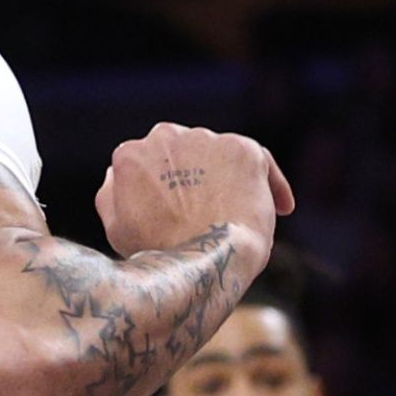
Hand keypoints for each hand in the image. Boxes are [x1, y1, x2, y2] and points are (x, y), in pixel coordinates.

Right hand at [94, 124, 294, 262]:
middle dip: (196, 179)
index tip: (177, 210)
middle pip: (184, 154)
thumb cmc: (160, 253)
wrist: (205, 259)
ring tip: (240, 216)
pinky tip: (283, 207)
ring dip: (228, 179)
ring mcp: (206, 139)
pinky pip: (260, 160)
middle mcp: (166, 136)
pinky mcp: (244, 149)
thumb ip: (112, 194)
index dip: (165, 188)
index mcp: (130, 154)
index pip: (151, 164)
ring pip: (220, 156)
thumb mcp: (117, 227)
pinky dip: (270, 181)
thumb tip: (117, 174)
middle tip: (209, 212)